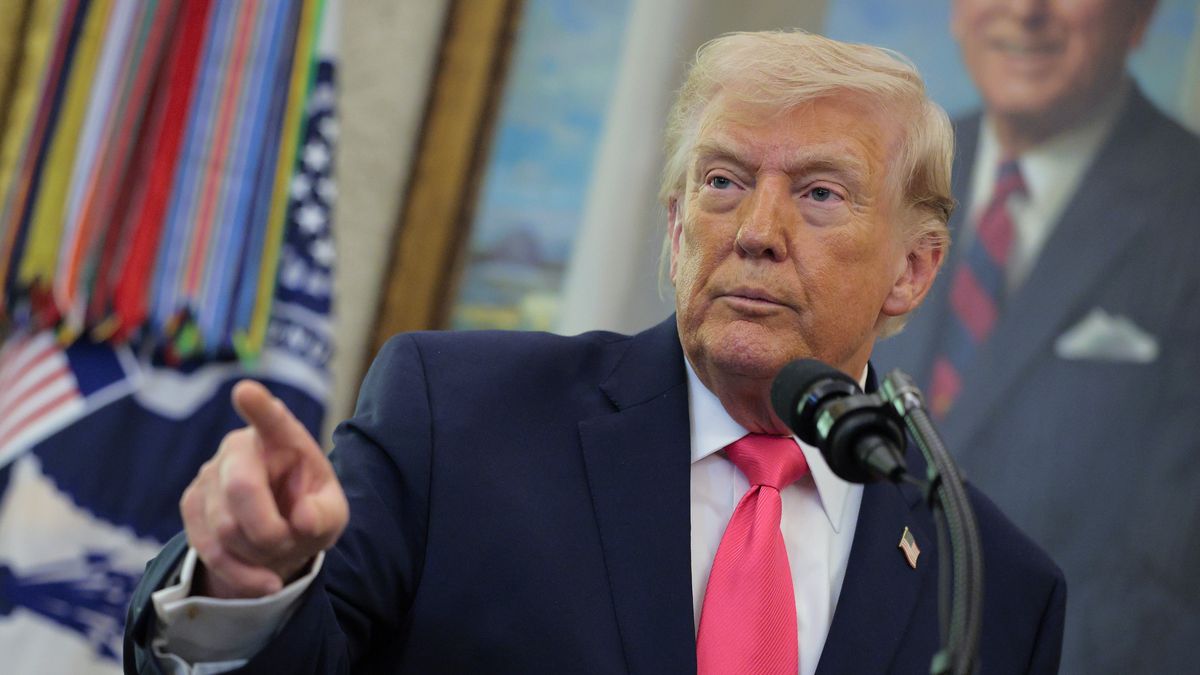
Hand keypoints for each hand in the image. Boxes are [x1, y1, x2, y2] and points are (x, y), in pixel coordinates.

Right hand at [181, 380, 348, 598]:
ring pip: (224, 527)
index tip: (246, 391)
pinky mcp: (192, 504)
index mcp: (284, 438)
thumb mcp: (331, 516)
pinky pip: (208, 549)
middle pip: (242, 489)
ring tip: (278, 554)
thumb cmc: (308, 513)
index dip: (258, 407)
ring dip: (257, 555)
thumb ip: (324, 515)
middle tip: (289, 544)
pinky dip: (239, 573)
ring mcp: (210, 473)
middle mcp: (240, 447)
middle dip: (268, 531)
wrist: (279, 536)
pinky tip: (262, 580)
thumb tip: (300, 519)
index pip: (272, 420)